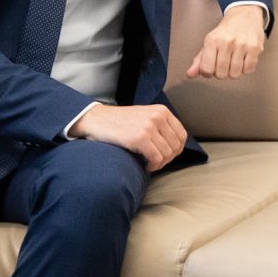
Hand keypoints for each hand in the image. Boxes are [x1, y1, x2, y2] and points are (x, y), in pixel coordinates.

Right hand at [69, 102, 186, 171]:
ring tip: (149, 164)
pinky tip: (145, 165)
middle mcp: (158, 116)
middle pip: (176, 146)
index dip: (176, 150)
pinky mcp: (140, 138)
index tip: (166, 156)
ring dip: (159, 163)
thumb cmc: (119, 122)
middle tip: (156, 162)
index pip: (181, 135)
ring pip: (167, 154)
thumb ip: (160, 126)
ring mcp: (149, 126)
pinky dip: (153, 166)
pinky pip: (156, 158)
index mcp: (162, 111)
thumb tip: (175, 146)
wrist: (95, 119)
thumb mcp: (144, 116)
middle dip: (168, 159)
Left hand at [186, 3, 265, 79]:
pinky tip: (244, 59)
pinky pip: (248, 70)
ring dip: (234, 71)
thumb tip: (190, 74)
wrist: (245, 15)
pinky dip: (246, 68)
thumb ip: (199, 60)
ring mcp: (242, 45)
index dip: (208, 72)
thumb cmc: (226, 30)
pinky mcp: (255, 48)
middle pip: (221, 74)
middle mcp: (227, 42)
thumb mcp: (209, 42)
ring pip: (235, 74)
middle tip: (224, 63)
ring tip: (234, 60)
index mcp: (212, 40)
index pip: (206, 69)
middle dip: (222, 72)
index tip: (211, 68)